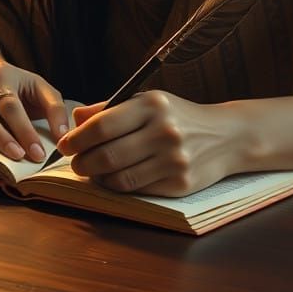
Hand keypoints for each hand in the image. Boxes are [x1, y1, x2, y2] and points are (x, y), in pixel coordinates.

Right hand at [0, 57, 68, 163]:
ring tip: (11, 154)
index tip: (40, 153)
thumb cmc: (15, 84)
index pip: (16, 104)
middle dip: (13, 135)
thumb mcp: (37, 86)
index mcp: (6, 75)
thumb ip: (53, 107)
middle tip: (27, 157)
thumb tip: (63, 136)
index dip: (27, 130)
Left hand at [56, 91, 242, 196]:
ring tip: (92, 171)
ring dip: (97, 177)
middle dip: (82, 162)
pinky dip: (118, 187)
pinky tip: (113, 179)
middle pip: (107, 155)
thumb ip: (111, 108)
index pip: (104, 125)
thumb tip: (76, 118)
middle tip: (75, 163)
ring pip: (119, 177)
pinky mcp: (180, 183)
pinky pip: (136, 189)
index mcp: (154, 105)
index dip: (78, 138)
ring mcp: (173, 159)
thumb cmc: (179, 116)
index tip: (65, 144)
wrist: (226, 136)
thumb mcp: (150, 102)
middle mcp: (164, 131)